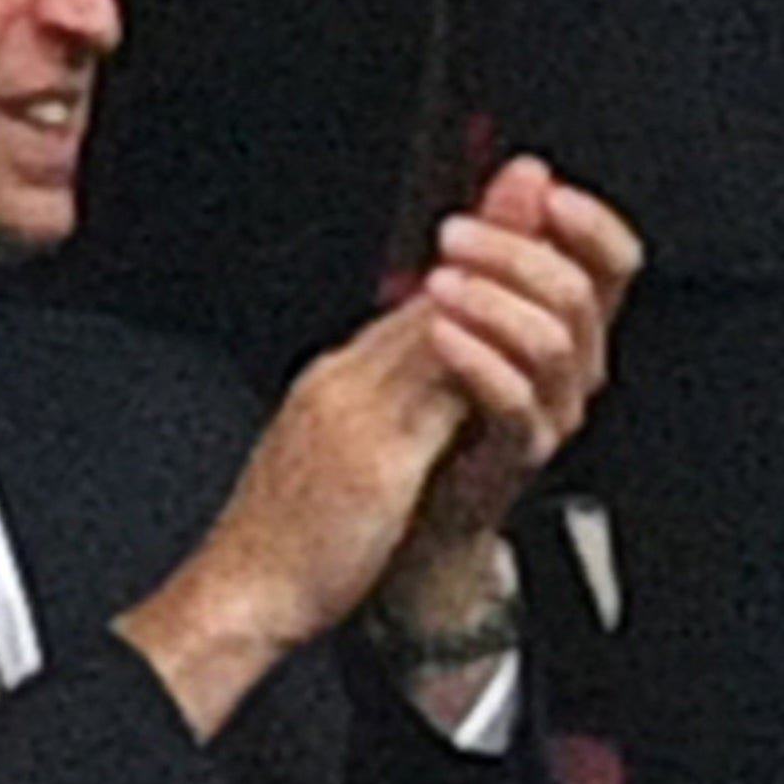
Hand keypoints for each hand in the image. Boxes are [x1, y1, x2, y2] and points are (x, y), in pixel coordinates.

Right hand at [120, 157, 640, 735]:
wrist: (237, 596)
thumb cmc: (286, 544)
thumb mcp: (341, 460)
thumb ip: (387, 414)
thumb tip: (436, 383)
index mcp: (335, 384)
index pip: (413, 305)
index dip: (468, 255)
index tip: (505, 204)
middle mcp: (341, 382)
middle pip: (429, 297)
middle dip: (490, 240)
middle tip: (533, 187)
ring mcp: (353, 414)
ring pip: (436, 331)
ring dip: (496, 287)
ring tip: (546, 252)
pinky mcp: (371, 457)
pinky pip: (435, 396)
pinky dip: (477, 361)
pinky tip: (518, 347)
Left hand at [392, 155, 642, 563]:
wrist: (416, 499)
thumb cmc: (444, 397)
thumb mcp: (468, 298)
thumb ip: (506, 236)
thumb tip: (527, 170)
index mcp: (570, 319)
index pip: (614, 262)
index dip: (591, 224)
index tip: (549, 196)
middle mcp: (574, 365)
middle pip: (579, 293)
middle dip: (515, 253)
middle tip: (455, 236)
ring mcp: (552, 411)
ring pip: (555, 344)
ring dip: (494, 300)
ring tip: (437, 284)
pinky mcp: (519, 454)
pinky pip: (518, 403)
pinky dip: (479, 359)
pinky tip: (439, 333)